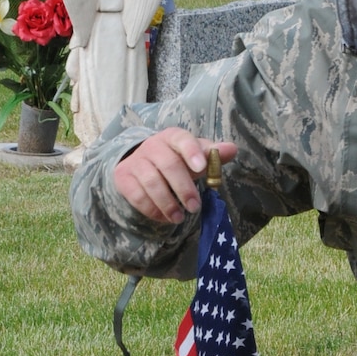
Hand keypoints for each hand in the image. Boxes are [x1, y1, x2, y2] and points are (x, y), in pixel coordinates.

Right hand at [114, 129, 235, 225]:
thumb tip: (232, 149)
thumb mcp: (195, 156)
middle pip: (169, 165)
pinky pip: (137, 195)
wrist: (141, 164)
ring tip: (179, 218)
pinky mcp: (123, 177)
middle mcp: (152, 146)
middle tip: (195, 207)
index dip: (192, 152)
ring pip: (152, 182)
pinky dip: (152, 210)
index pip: (182, 139)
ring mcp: (136, 161)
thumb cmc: (176, 160)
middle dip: (184, 188)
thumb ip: (212, 154)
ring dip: (168, 203)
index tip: (202, 168)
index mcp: (173, 137)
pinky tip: (164, 218)